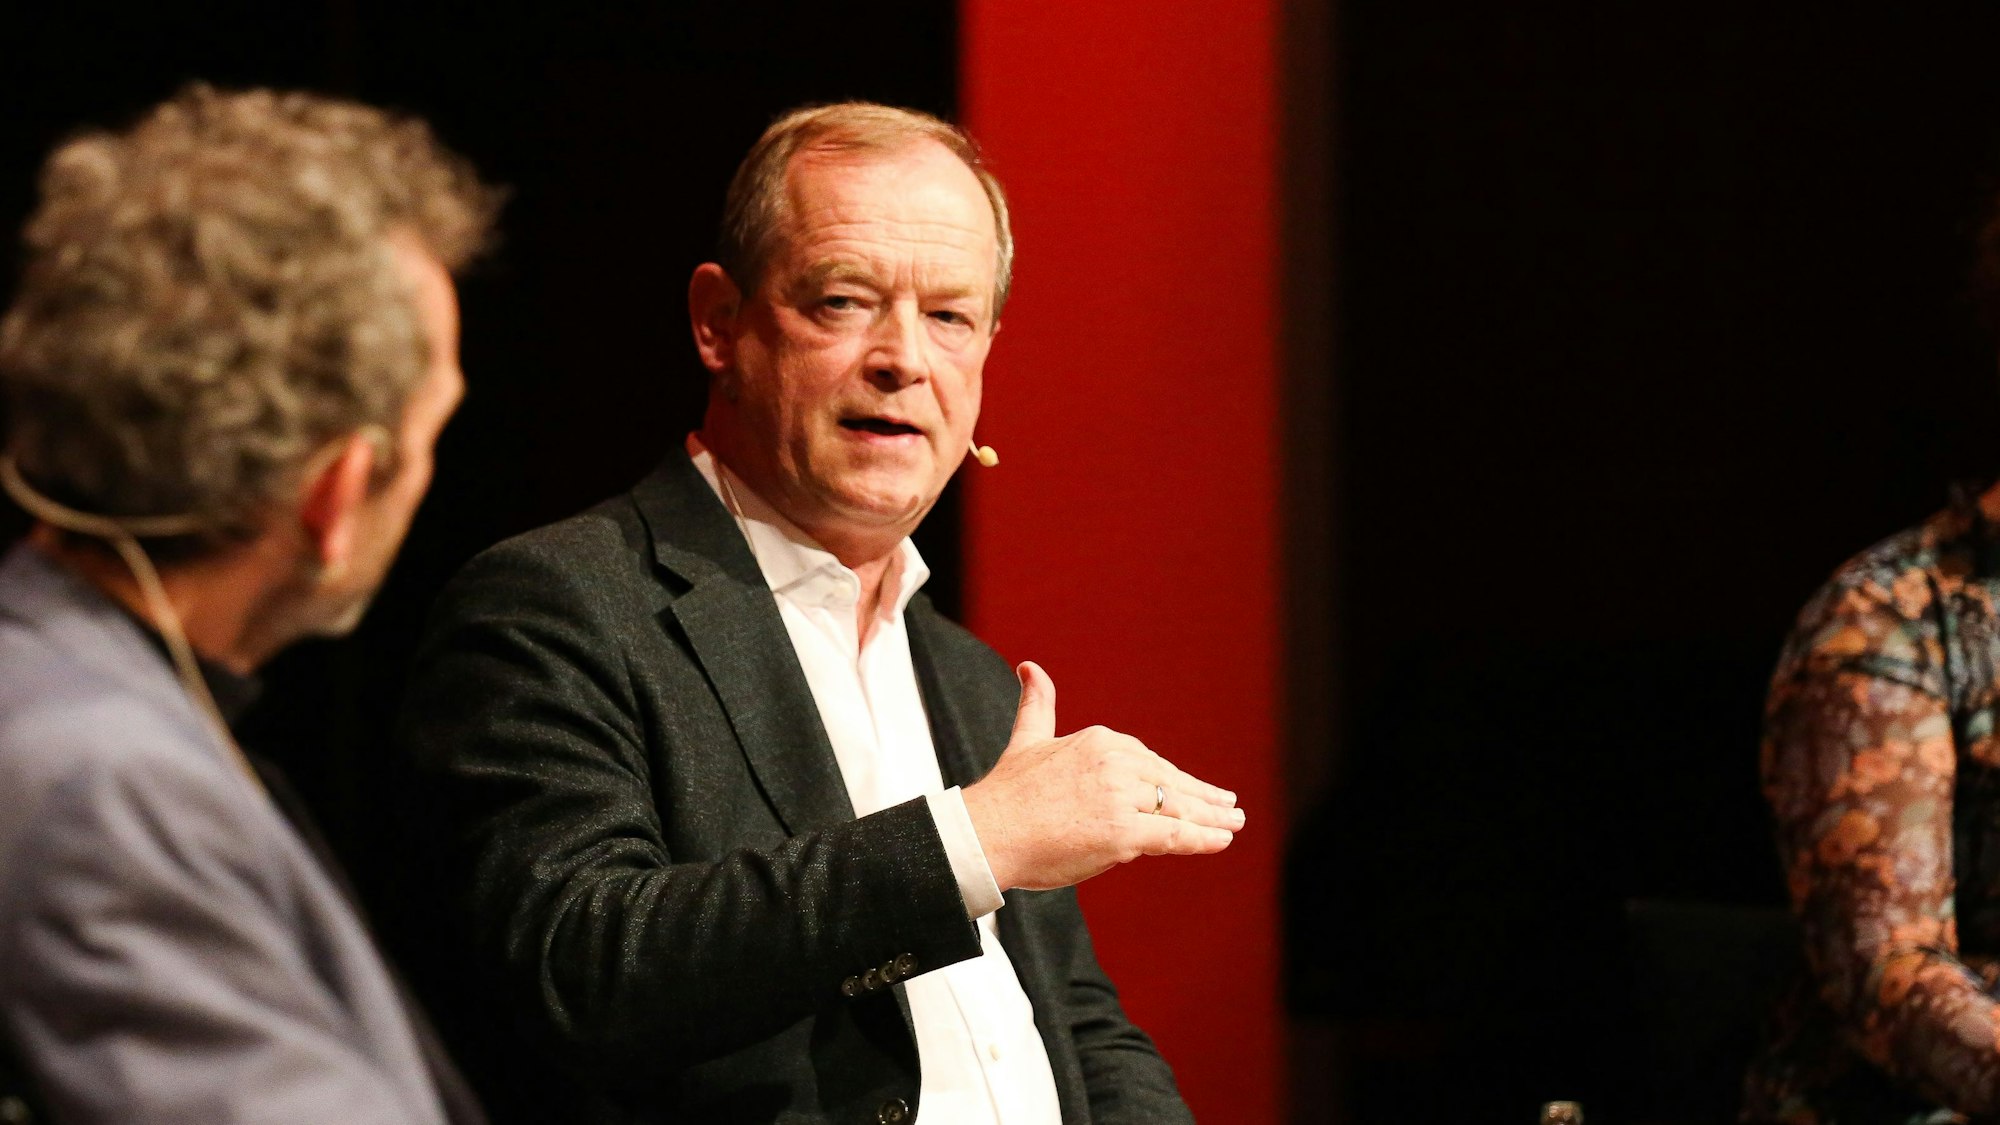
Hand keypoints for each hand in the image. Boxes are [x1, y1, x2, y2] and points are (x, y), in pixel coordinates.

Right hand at [961, 661, 1243, 891]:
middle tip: (1229, 806)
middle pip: (1170, 783)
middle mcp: (1116, 764)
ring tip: (1232, 822)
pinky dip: (1203, 838)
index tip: (1194, 788)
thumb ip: (1038, 704)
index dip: (1174, 779)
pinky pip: (1174, 836)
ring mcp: (1122, 799)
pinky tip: (1222, 839)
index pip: (1149, 763)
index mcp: (1100, 741)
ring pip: (1178, 809)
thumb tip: (1030, 667)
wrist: (986, 833)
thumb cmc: (1005, 794)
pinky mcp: (1124, 834)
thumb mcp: (1027, 738)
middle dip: (1203, 796)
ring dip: (1212, 817)